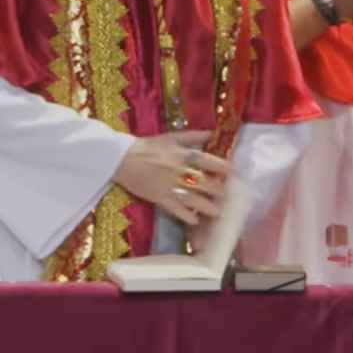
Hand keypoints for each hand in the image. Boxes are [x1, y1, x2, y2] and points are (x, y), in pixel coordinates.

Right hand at [114, 130, 230, 224]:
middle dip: (217, 190)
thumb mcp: (171, 137)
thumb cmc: (148, 146)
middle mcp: (179, 171)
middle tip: (223, 194)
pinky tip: (195, 220)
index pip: (208, 161)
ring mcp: (170, 186)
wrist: (122, 158)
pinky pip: (177, 210)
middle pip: (204, 183)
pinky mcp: (160, 198)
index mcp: (182, 154)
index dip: (222, 167)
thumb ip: (193, 136)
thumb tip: (213, 133)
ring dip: (207, 207)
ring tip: (216, 211)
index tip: (230, 172)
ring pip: (194, 199)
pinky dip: (188, 216)